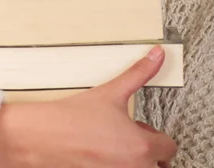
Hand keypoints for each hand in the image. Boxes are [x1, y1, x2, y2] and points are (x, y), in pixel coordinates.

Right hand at [0, 45, 176, 167]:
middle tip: (130, 135)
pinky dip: (116, 165)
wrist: (45, 136)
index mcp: (142, 148)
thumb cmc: (74, 119)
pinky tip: (101, 153)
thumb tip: (156, 56)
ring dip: (133, 160)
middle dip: (148, 151)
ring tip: (115, 144)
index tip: (144, 128)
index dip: (156, 134)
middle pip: (158, 165)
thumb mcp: (112, 91)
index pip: (169, 147)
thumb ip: (139, 73)